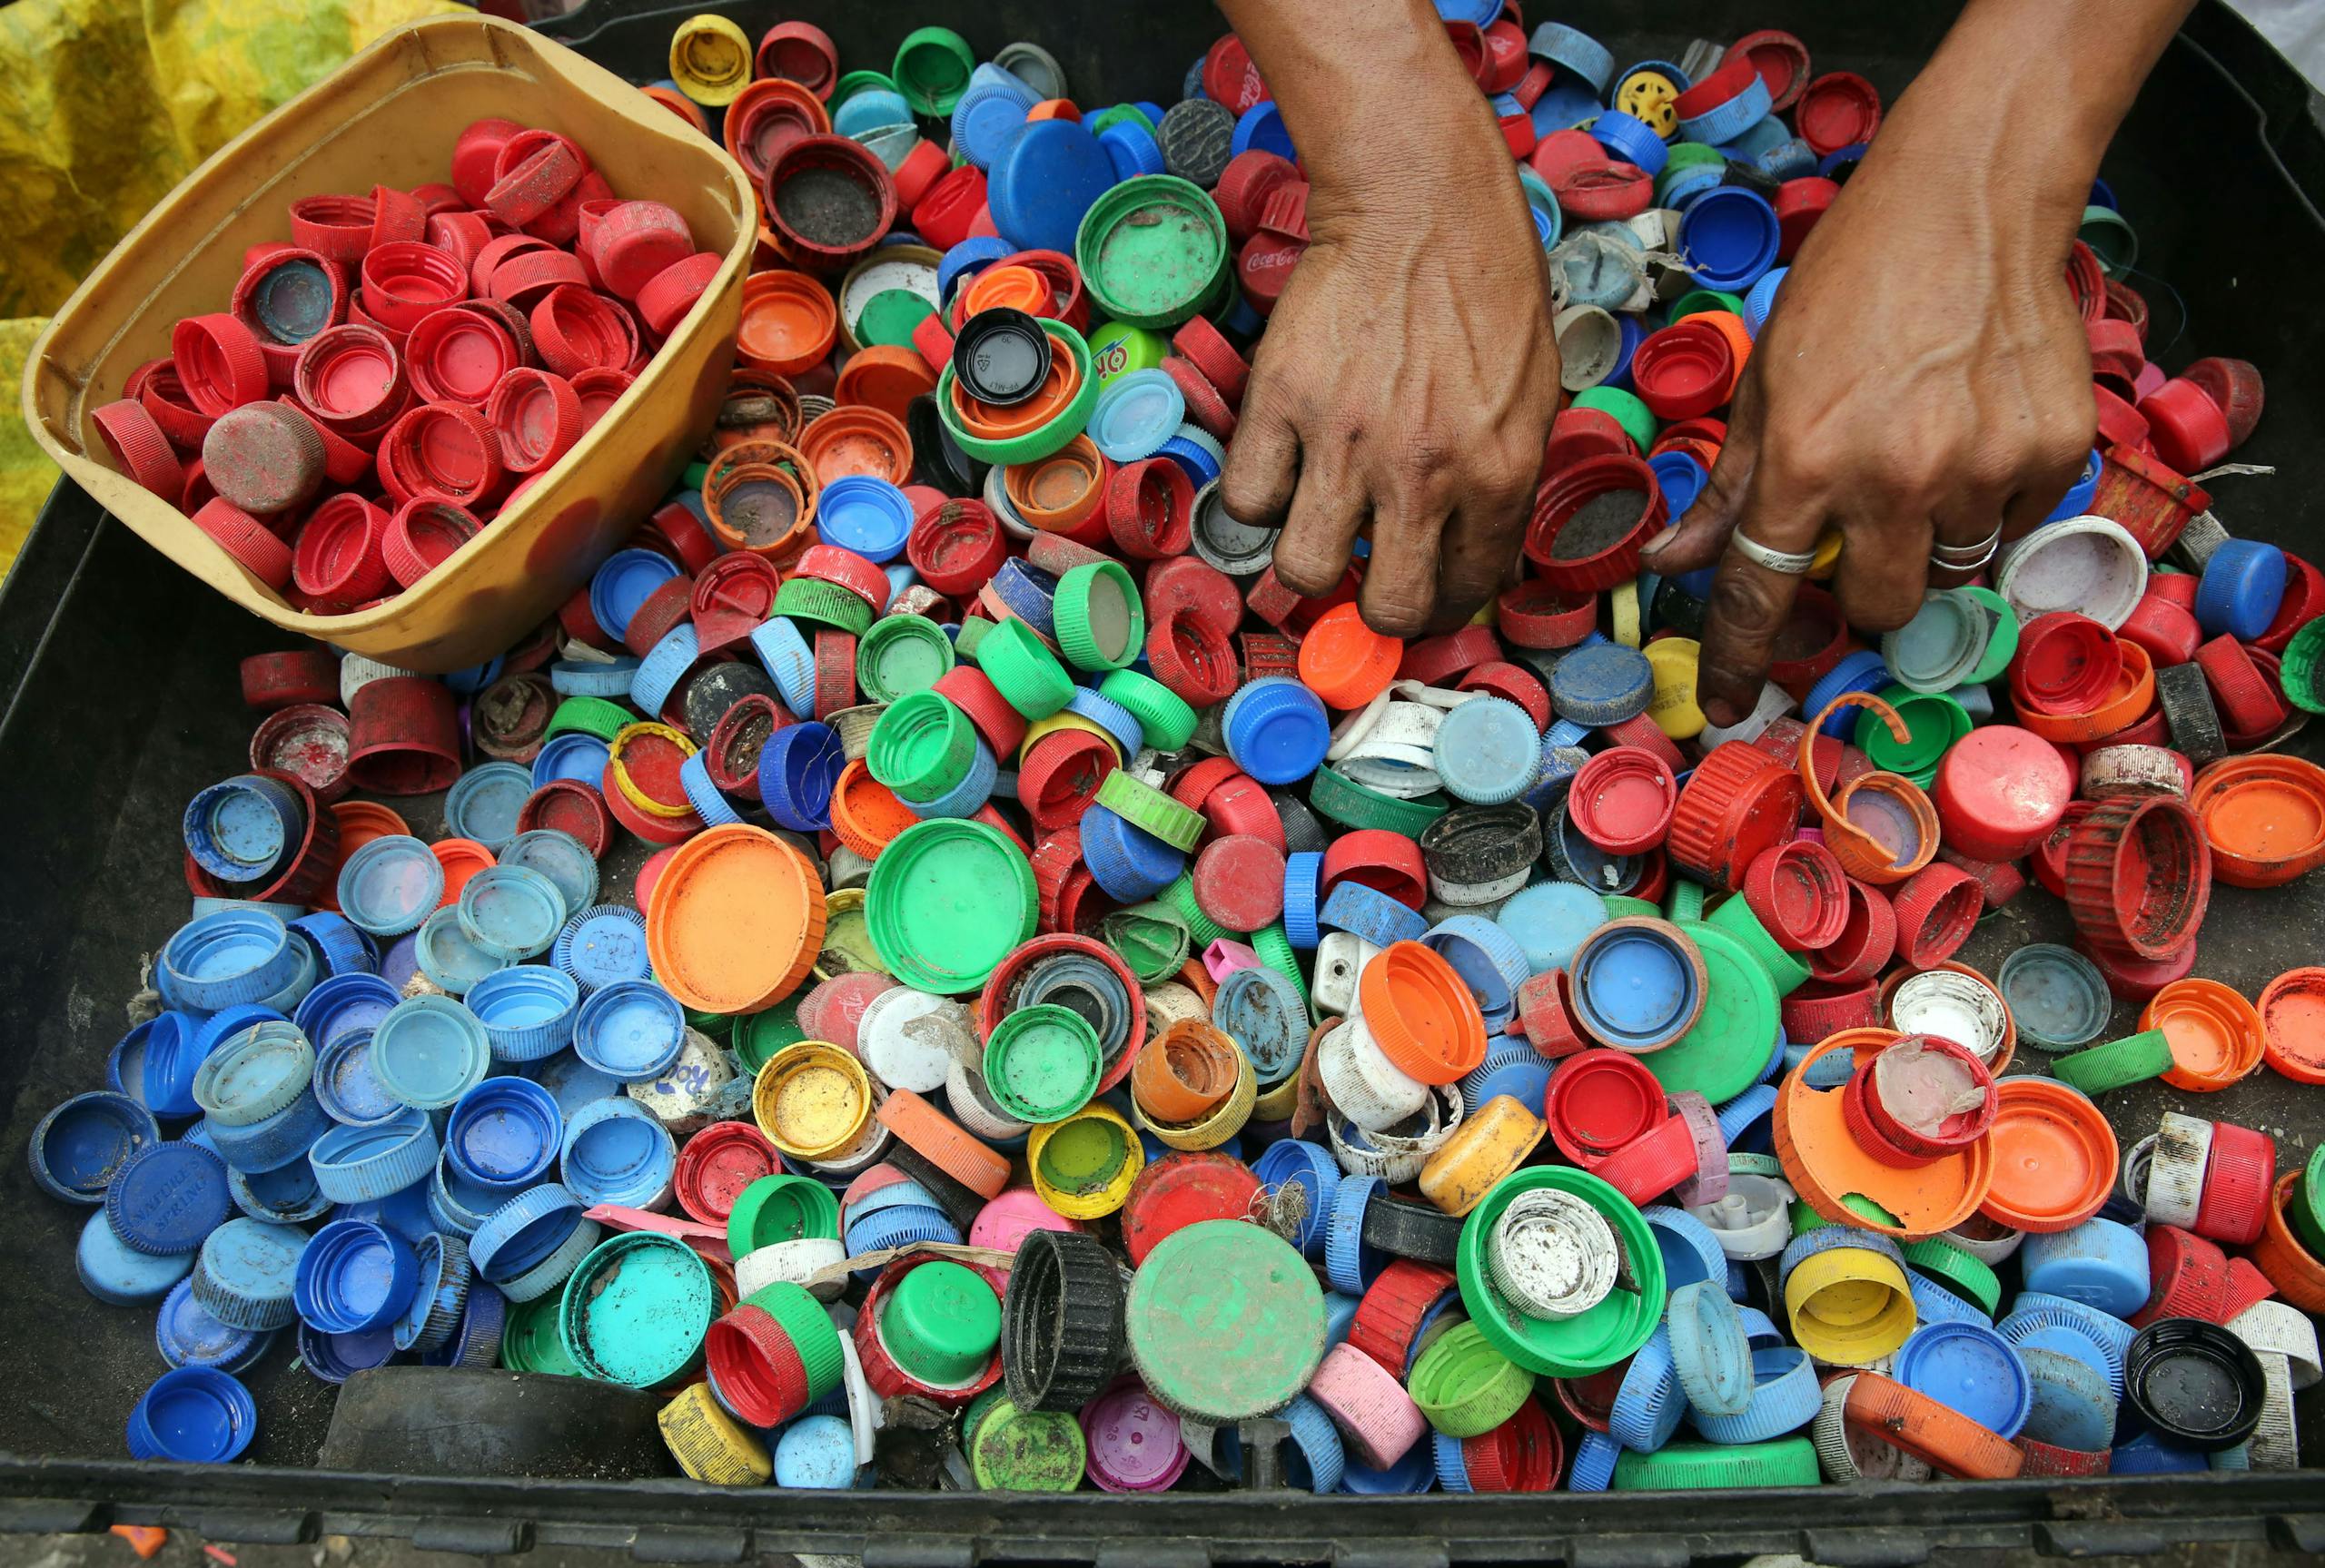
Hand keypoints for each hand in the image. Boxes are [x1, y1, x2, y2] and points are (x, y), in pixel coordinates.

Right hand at [1219, 130, 1559, 636]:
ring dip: (1312, 556)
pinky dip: (1260, 496)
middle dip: (1379, 602)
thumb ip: (1503, 481)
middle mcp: (1424, 473)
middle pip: (1386, 608)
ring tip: (1322, 520)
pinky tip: (1283, 469)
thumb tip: (1468, 551)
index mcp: (1501, 474)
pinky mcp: (1281, 403)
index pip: (1466, 589)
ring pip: (1304, 569)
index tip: (1425, 586)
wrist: (1420, 201)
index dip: (1442, 599)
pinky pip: (1248, 498)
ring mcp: (1345, 441)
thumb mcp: (1535, 395)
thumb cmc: (1487, 286)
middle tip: (1371, 571)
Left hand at [1639, 154, 2095, 727]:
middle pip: (1878, 608)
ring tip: (1926, 458)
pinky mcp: (2052, 451)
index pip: (1761, 594)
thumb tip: (1672, 561)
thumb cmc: (1854, 282)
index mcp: (1808, 460)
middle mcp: (1897, 477)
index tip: (1732, 703)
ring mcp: (1983, 468)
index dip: (1741, 659)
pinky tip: (1977, 431)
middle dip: (1864, 587)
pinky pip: (2014, 525)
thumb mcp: (1768, 381)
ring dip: (1929, 542)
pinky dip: (1992, 501)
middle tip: (1866, 526)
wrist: (1968, 202)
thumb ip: (1732, 484)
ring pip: (1951, 572)